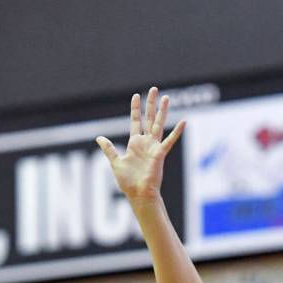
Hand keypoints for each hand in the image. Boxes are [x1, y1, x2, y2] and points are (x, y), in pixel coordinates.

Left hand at [96, 87, 184, 207]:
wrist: (138, 193)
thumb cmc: (128, 181)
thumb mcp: (115, 162)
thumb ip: (109, 149)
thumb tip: (99, 138)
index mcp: (135, 143)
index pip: (136, 121)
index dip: (136, 109)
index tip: (136, 96)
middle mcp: (145, 143)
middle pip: (149, 118)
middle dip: (150, 104)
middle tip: (154, 89)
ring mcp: (154, 147)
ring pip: (159, 124)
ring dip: (162, 111)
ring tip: (166, 98)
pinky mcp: (160, 154)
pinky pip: (169, 141)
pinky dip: (177, 132)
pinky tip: (184, 122)